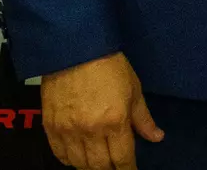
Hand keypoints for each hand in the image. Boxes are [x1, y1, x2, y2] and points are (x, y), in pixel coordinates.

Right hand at [40, 51, 162, 169]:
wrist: (75, 49)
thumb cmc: (109, 65)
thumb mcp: (134, 89)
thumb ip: (143, 118)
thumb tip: (157, 137)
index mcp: (114, 122)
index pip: (122, 159)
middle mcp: (90, 131)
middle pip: (99, 166)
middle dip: (109, 169)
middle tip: (114, 165)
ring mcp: (67, 130)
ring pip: (78, 163)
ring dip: (89, 166)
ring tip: (97, 160)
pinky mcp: (50, 126)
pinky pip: (58, 154)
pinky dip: (69, 159)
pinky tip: (77, 155)